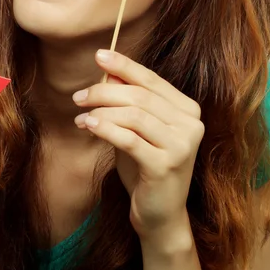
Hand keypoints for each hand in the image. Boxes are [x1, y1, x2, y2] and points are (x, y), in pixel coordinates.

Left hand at [73, 50, 203, 240]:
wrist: (159, 214)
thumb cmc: (145, 166)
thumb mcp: (135, 129)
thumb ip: (127, 100)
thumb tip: (108, 71)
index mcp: (187, 109)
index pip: (151, 80)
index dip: (124, 65)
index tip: (98, 55)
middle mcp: (191, 124)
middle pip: (140, 96)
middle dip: (103, 92)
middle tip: (78, 97)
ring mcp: (182, 145)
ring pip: (134, 115)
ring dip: (101, 111)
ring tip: (80, 117)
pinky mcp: (167, 165)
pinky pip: (130, 139)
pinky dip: (106, 129)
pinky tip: (88, 126)